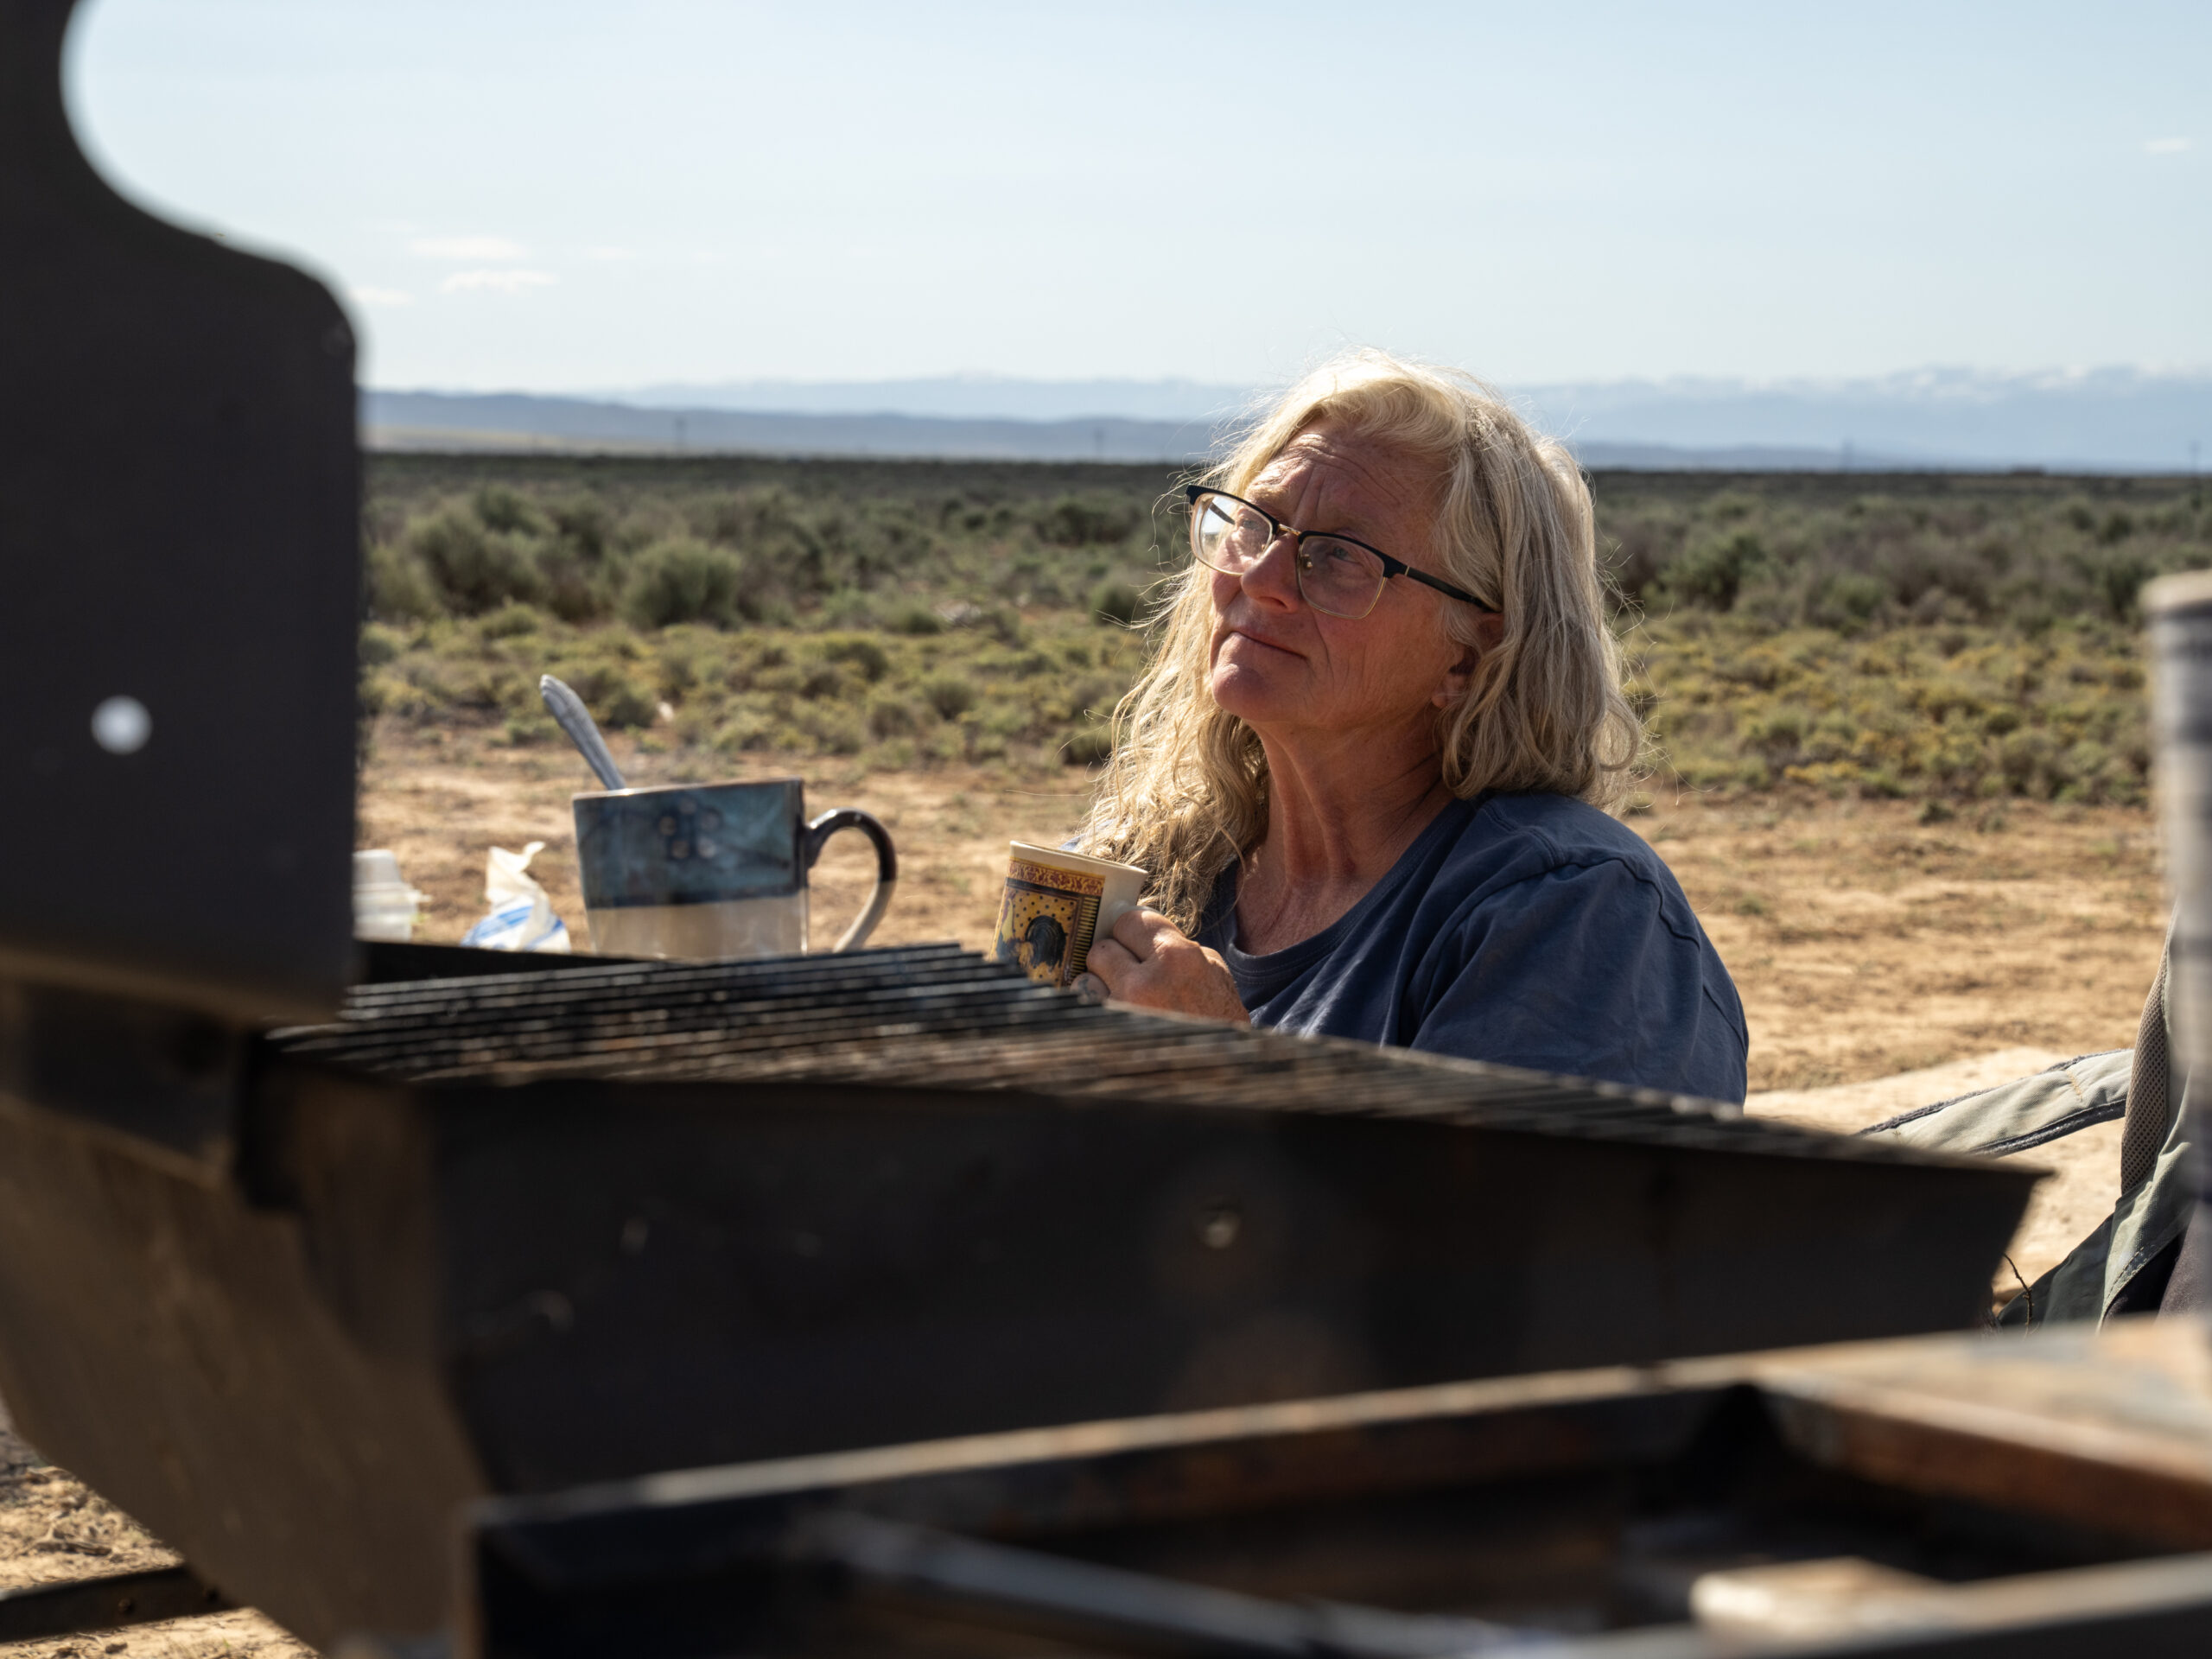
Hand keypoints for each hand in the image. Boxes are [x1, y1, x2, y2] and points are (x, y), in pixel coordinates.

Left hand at [1077, 908, 1249, 1023]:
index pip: (1129, 922)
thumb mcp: (1213, 972)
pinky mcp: (1108, 1037)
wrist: (1222, 1072)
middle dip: (1114, 957)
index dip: (1131, 932)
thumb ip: (1175, 946)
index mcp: (1177, 958)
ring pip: (1087, 979)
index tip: (1132, 940)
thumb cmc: (1221, 1021)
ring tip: (1125, 1000)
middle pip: (1102, 949)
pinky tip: (1119, 1019)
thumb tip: (1140, 935)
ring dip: (1101, 985)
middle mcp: (1145, 983)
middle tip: (1129, 971)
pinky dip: (1099, 1011)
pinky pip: (1087, 1010)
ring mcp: (1123, 1013)